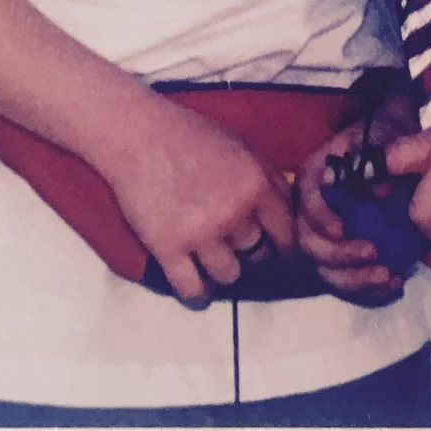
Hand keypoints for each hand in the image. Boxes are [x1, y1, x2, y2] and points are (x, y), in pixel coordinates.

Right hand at [94, 100, 295, 306]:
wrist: (139, 135)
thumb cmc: (194, 136)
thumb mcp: (244, 147)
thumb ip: (270, 180)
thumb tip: (291, 213)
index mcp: (256, 185)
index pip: (286, 233)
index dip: (284, 245)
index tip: (279, 252)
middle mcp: (234, 213)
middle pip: (257, 254)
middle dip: (250, 251)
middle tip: (235, 243)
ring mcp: (200, 233)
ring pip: (229, 275)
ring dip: (224, 270)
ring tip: (214, 260)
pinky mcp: (167, 248)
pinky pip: (192, 289)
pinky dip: (198, 295)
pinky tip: (199, 290)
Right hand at [294, 124, 407, 302]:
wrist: (396, 143)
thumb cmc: (384, 135)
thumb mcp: (384, 136)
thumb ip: (378, 158)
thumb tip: (379, 189)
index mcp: (314, 178)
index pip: (306, 203)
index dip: (320, 219)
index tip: (342, 230)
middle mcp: (312, 210)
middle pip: (309, 243)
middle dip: (339, 255)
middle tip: (375, 255)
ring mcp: (327, 235)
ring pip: (325, 268)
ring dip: (354, 278)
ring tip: (388, 276)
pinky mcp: (344, 253)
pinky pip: (347, 278)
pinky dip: (368, 286)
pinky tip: (394, 283)